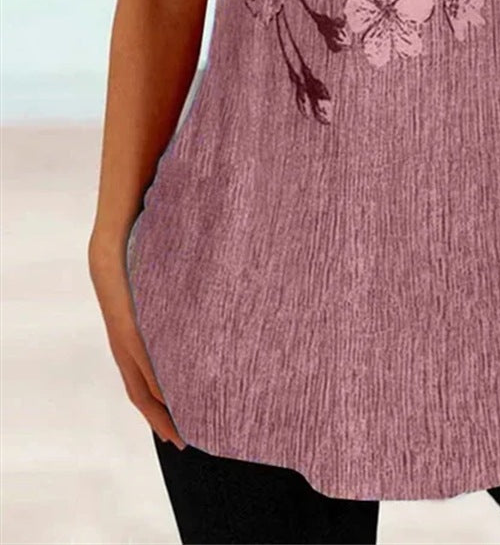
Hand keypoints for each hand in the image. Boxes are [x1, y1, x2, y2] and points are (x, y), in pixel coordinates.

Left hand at [88, 236, 185, 449]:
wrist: (111, 245)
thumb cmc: (137, 261)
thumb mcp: (158, 295)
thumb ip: (172, 311)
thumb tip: (198, 315)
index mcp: (130, 340)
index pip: (143, 384)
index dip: (158, 408)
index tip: (176, 425)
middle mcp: (124, 348)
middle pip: (140, 395)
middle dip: (160, 421)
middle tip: (180, 442)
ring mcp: (125, 340)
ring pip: (141, 388)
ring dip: (159, 413)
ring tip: (177, 432)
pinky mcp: (128, 329)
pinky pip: (144, 364)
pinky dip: (157, 386)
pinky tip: (171, 400)